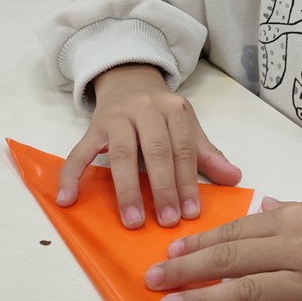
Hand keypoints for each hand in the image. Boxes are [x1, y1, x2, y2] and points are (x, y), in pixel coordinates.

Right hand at [57, 64, 241, 227]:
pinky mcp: (92, 127)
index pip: (183, 148)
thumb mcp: (187, 127)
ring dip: (128, 189)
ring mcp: (117, 117)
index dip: (188, 181)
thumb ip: (207, 154)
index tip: (191, 213)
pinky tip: (67, 199)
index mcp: (173, 109)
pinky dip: (71, 175)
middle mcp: (145, 109)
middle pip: (155, 150)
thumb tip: (234, 178)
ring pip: (122, 153)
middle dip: (162, 187)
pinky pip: (79, 151)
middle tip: (168, 220)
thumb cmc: (161, 113)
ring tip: (133, 220)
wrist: (129, 80)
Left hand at [145, 191, 301, 300]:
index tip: (170, 254)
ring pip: (253, 292)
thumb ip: (295, 211)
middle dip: (189, 271)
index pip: (238, 233)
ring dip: (209, 300)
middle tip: (153, 283)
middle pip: (234, 261)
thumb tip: (265, 211)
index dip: (200, 244)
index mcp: (298, 220)